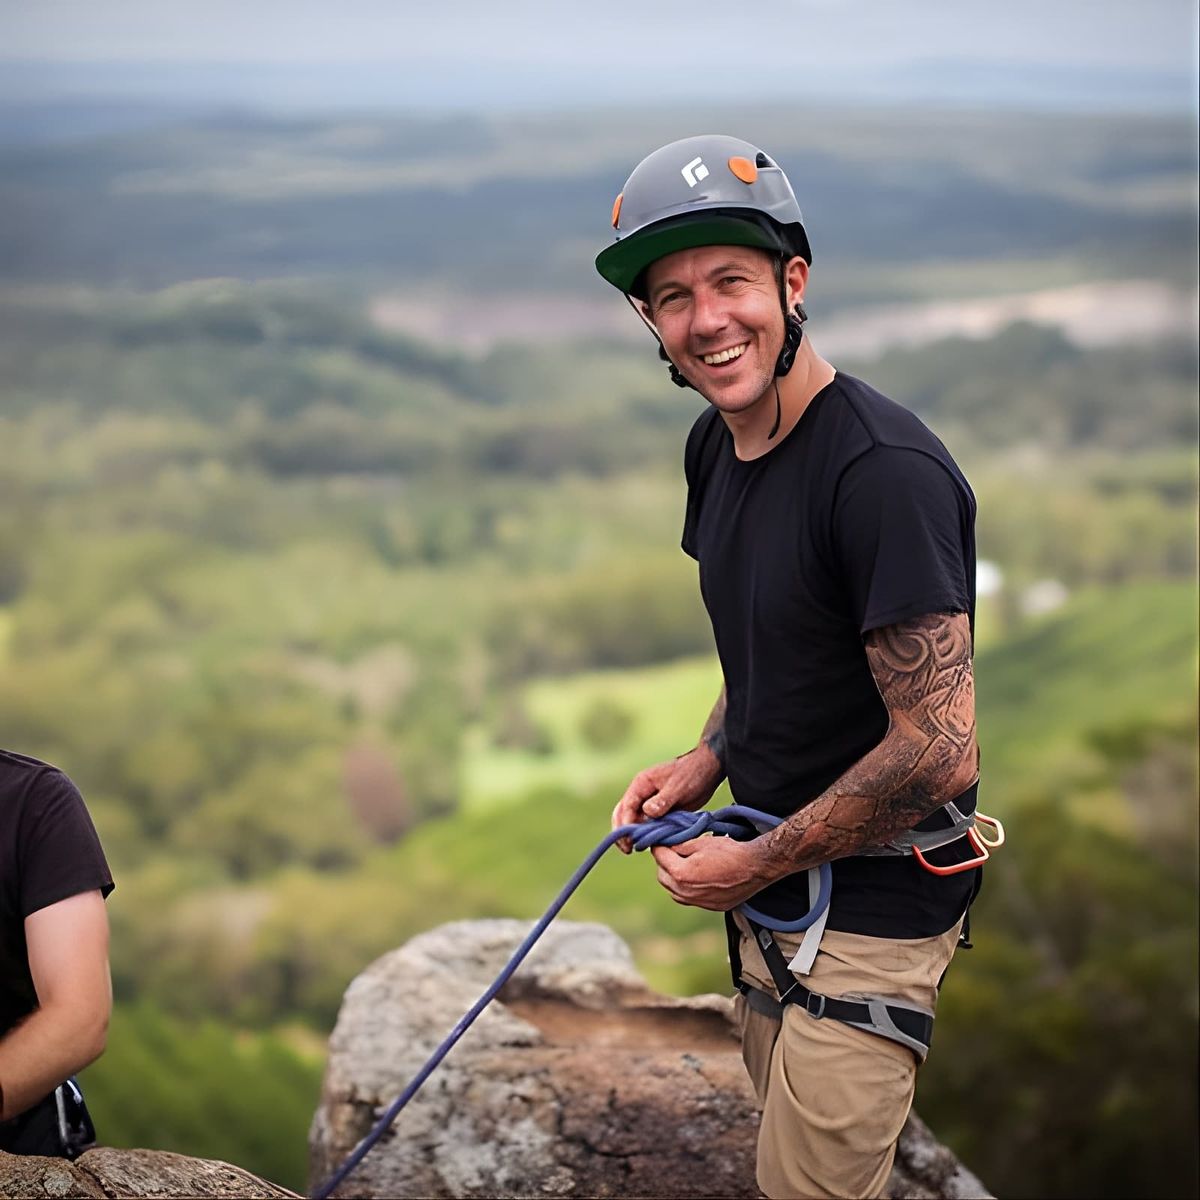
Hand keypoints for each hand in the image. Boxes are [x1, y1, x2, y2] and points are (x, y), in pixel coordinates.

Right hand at [610, 746, 722, 853]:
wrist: (708, 771)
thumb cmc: (692, 774)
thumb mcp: (678, 787)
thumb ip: (663, 800)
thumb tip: (647, 812)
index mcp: (641, 784)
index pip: (626, 806)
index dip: (625, 824)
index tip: (629, 840)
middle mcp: (642, 794)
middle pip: (623, 814)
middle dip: (623, 832)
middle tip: (627, 849)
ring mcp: (649, 803)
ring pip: (634, 821)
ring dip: (633, 834)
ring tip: (635, 849)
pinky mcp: (660, 811)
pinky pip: (648, 824)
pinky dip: (646, 834)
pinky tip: (650, 845)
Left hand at [650, 836, 769, 910]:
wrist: (754, 867)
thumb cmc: (729, 852)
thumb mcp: (701, 842)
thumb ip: (680, 845)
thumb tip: (669, 845)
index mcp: (681, 874)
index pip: (660, 858)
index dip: (659, 846)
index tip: (660, 841)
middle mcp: (686, 892)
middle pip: (662, 877)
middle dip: (663, 863)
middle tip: (670, 851)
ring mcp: (699, 902)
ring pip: (673, 892)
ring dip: (672, 878)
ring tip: (682, 865)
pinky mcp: (711, 906)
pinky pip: (689, 899)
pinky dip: (686, 889)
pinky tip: (695, 878)